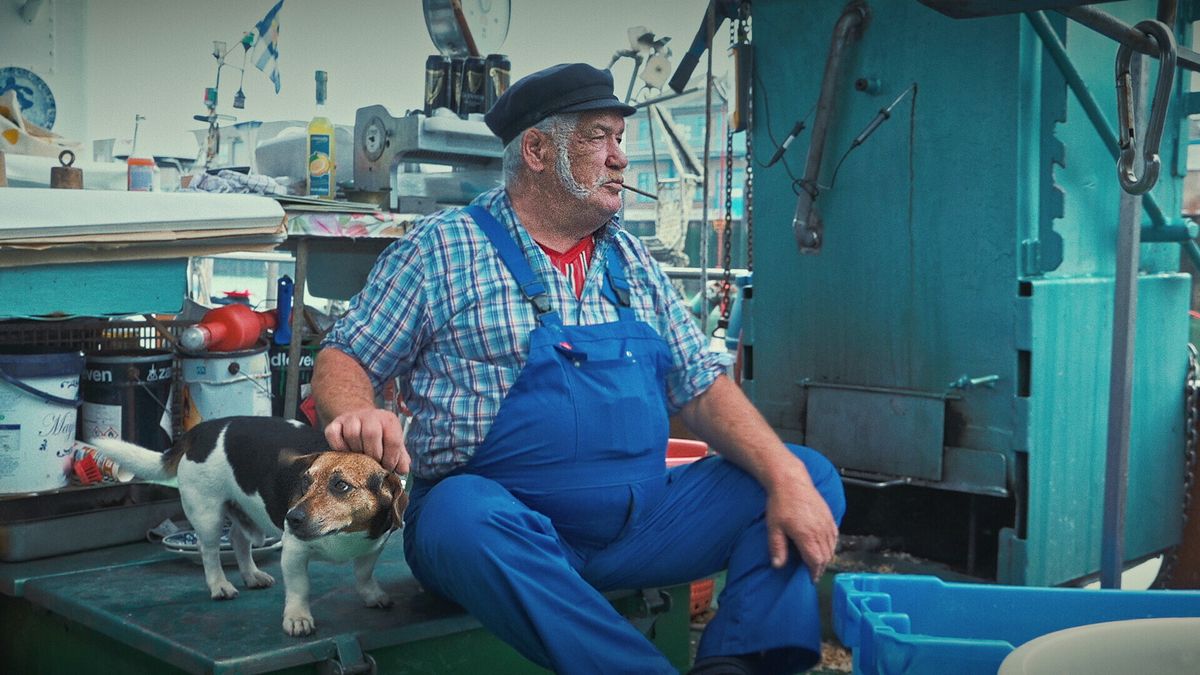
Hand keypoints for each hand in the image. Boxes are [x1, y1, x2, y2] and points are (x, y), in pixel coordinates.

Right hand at [324, 408, 409, 473]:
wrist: (360, 418)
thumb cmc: (379, 436)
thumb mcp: (393, 443)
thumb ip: (401, 457)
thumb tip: (403, 470)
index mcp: (389, 420)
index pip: (393, 440)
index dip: (391, 459)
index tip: (387, 467)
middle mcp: (371, 416)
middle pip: (371, 434)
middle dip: (373, 455)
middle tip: (373, 463)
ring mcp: (351, 418)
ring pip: (352, 433)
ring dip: (356, 450)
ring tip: (360, 458)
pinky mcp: (335, 423)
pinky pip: (333, 435)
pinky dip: (339, 447)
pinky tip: (346, 453)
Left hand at [765, 463, 838, 581]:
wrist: (791, 481)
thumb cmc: (780, 503)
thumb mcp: (774, 527)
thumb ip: (777, 548)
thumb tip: (778, 566)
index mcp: (807, 535)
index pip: (816, 561)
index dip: (814, 572)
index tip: (811, 578)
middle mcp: (820, 530)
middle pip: (826, 556)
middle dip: (820, 567)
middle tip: (814, 573)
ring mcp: (826, 522)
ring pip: (832, 546)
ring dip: (826, 557)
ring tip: (819, 563)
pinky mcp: (829, 515)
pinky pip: (835, 535)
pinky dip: (832, 544)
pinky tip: (826, 547)